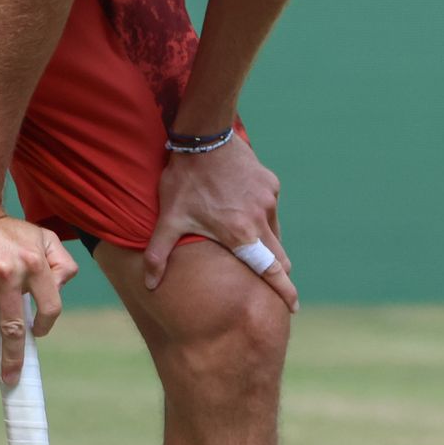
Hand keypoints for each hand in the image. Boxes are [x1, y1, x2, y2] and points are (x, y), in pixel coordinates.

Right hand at [0, 196, 78, 384]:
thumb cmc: (6, 229)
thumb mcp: (42, 237)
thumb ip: (61, 263)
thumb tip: (61, 290)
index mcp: (34, 263)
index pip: (50, 308)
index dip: (46, 325)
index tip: (39, 333)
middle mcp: (8, 273)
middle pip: (15, 329)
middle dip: (14, 358)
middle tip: (13, 377)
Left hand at [144, 135, 297, 311]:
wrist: (204, 137)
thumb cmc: (185, 180)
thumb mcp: (169, 218)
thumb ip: (158, 255)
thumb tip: (149, 286)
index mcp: (241, 235)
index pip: (270, 270)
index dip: (284, 291)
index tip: (294, 307)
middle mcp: (261, 219)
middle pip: (279, 255)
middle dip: (278, 272)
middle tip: (273, 282)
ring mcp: (268, 199)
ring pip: (273, 230)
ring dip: (265, 241)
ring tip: (243, 237)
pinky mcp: (270, 183)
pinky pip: (269, 207)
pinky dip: (260, 215)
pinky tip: (241, 206)